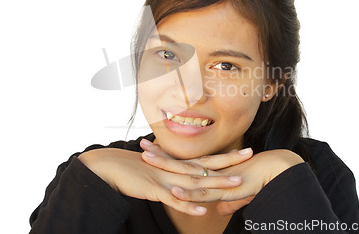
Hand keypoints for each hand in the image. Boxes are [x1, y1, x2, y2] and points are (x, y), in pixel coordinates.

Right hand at [77, 144, 250, 215]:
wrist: (108, 166)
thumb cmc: (131, 169)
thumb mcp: (155, 169)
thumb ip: (171, 174)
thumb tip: (184, 181)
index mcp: (176, 164)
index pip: (206, 159)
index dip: (225, 155)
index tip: (244, 150)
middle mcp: (174, 168)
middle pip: (206, 165)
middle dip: (229, 161)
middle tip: (250, 154)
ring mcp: (166, 178)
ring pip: (195, 181)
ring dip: (216, 183)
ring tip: (237, 183)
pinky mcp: (154, 190)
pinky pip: (173, 199)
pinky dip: (188, 205)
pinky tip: (202, 210)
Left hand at [141, 141, 303, 214]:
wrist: (277, 169)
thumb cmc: (260, 178)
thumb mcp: (240, 195)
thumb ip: (227, 202)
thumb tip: (219, 212)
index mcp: (212, 171)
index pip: (186, 163)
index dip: (169, 157)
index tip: (153, 149)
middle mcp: (211, 172)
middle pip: (180, 163)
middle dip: (160, 155)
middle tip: (141, 145)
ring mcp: (216, 180)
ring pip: (186, 174)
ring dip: (166, 167)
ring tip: (147, 159)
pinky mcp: (224, 190)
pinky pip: (202, 193)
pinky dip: (187, 193)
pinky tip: (172, 190)